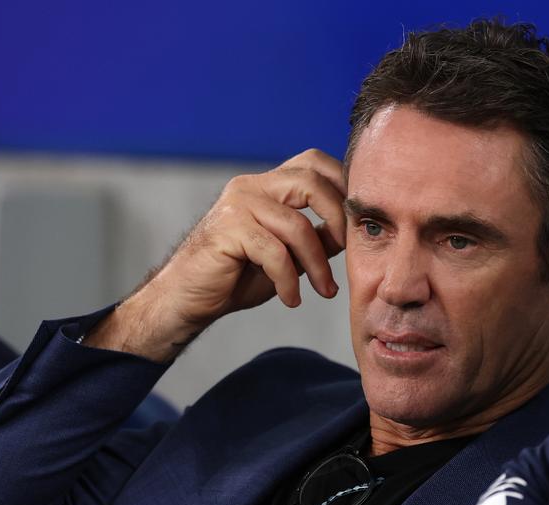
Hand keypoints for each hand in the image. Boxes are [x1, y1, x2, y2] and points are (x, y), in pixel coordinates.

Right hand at [85, 149, 347, 361]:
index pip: (314, 162)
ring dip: (317, 264)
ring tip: (324, 290)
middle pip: (311, 182)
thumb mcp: (289, 253)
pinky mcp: (227, 230)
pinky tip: (291, 299)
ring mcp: (237, 205)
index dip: (342, 185)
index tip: (357, 222)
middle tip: (348, 253)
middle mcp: (251, 186)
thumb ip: (317, 235)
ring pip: (296, 225)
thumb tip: (353, 230)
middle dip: (338, 220)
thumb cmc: (238, 274)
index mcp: (267, 184)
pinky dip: (289, 280)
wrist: (190, 297)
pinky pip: (273, 252)